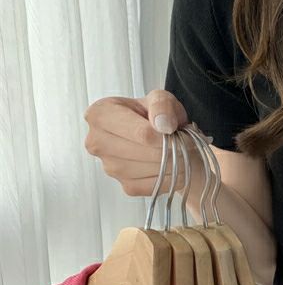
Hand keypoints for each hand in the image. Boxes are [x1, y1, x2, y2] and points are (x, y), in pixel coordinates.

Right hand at [83, 90, 207, 195]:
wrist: (163, 138)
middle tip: (183, 142)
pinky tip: (172, 164)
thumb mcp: (161, 98)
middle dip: (171, 148)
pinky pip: (155, 186)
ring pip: (152, 170)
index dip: (166, 135)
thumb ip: (162, 105)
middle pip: (146, 153)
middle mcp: (98, 143)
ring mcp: (110, 168)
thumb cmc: (157, 116)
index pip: (142, 133)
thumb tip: (163, 124)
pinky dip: (171, 177)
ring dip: (174, 162)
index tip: (178, 133)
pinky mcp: (126, 186)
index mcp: (100, 115)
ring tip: (178, 150)